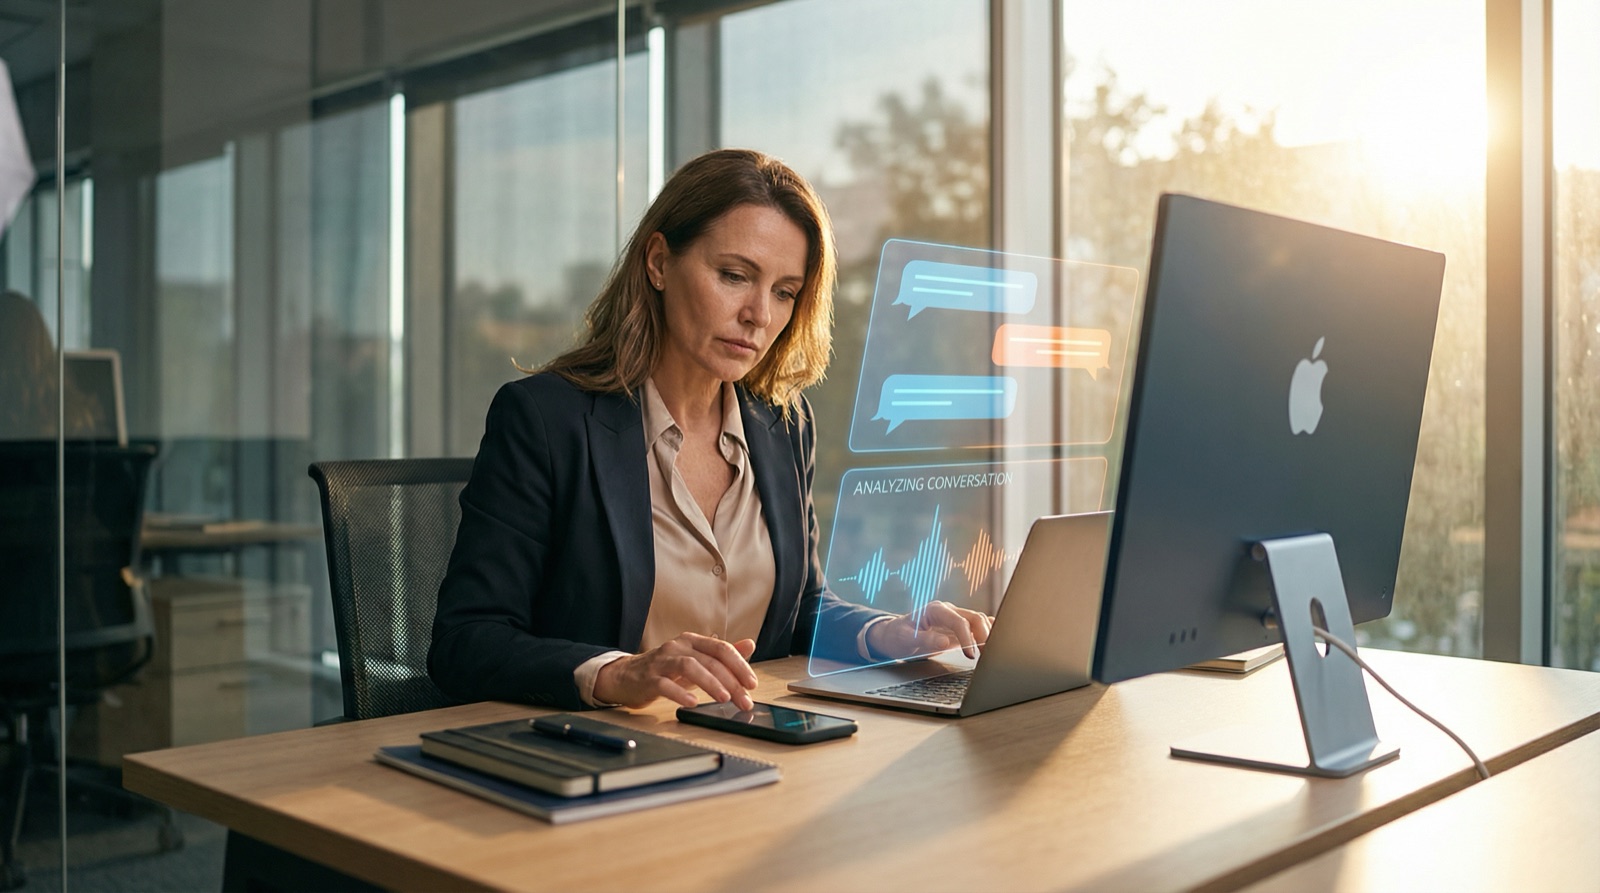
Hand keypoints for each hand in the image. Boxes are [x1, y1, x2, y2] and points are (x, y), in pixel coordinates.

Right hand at [593, 633, 757, 709]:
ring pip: (689, 667)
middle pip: (709, 660)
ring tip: (724, 699)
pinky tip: (692, 702)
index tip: (752, 684)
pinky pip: (665, 684)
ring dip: (710, 683)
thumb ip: (722, 654)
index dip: (740, 665)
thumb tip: (750, 645)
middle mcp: (677, 647)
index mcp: (691, 641)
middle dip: (731, 681)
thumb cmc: (664, 669)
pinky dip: (680, 693)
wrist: (625, 676)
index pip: (721, 649)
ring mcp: (661, 662)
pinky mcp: (648, 679)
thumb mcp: (696, 661)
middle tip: (744, 700)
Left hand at [866, 601, 991, 660]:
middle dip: (984, 635)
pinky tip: (996, 639)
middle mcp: (948, 611)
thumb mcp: (906, 639)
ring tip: (991, 652)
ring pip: (979, 621)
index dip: (967, 638)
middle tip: (987, 655)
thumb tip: (944, 642)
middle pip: (974, 618)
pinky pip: (976, 626)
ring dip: (988, 635)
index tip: (971, 655)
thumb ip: (925, 639)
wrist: (893, 635)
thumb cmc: (898, 636)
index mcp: (935, 610)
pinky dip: (988, 631)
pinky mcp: (958, 628)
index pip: (959, 621)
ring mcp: (954, 618)